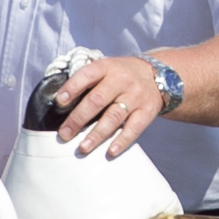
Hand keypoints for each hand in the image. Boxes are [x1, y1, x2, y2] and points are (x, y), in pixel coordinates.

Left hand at [49, 53, 175, 157]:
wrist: (159, 75)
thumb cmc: (122, 75)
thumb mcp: (107, 69)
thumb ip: (88, 82)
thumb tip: (61, 104)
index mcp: (107, 67)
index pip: (87, 75)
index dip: (72, 88)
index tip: (59, 102)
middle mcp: (122, 80)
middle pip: (97, 100)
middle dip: (78, 119)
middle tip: (64, 135)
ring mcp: (136, 96)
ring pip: (114, 116)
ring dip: (97, 134)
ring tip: (83, 147)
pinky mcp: (147, 111)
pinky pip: (134, 128)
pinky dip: (122, 141)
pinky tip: (111, 151)